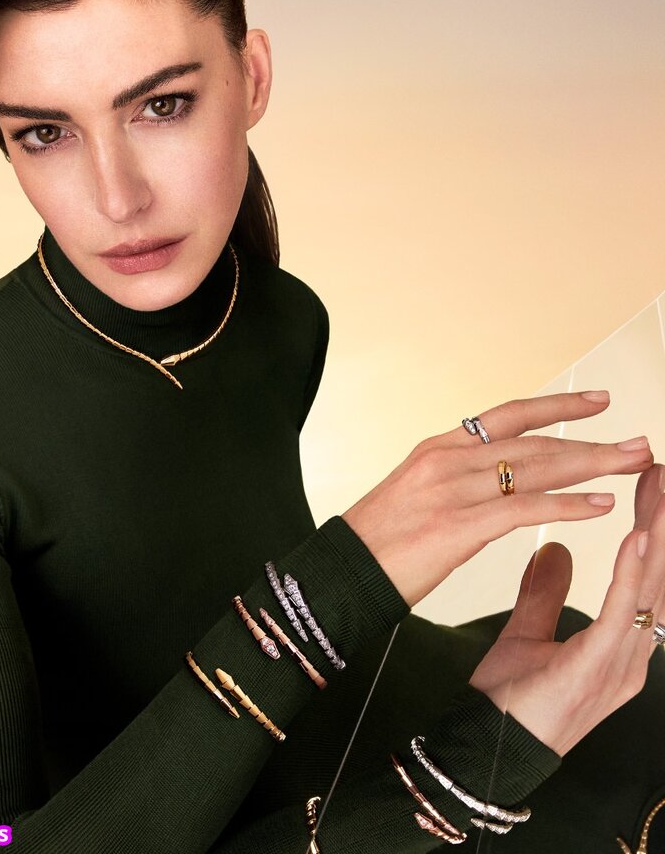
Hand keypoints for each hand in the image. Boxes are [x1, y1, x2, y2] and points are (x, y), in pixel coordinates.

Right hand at [342, 392, 652, 605]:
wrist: (340, 573)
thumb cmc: (376, 543)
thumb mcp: (413, 493)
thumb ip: (453, 478)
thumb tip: (489, 479)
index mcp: (438, 448)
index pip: (508, 416)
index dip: (556, 406)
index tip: (598, 401)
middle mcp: (448, 459)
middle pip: (533, 441)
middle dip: (591, 441)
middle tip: (637, 442)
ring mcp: (452, 489)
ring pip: (536, 469)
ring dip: (592, 466)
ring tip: (633, 464)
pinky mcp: (458, 525)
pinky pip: (525, 509)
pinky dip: (567, 506)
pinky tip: (600, 505)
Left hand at [469, 465, 664, 755]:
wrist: (489, 749)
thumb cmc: (511, 701)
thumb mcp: (528, 633)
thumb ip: (544, 592)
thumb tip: (558, 549)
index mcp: (617, 643)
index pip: (643, 574)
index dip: (650, 527)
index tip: (649, 480)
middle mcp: (630, 653)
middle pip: (658, 576)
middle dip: (663, 522)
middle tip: (662, 470)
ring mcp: (621, 664)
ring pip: (653, 589)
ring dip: (660, 536)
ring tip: (663, 489)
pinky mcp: (598, 669)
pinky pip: (621, 614)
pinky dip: (632, 574)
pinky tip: (638, 537)